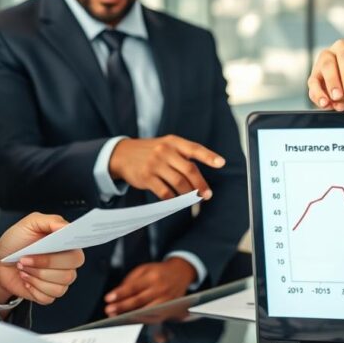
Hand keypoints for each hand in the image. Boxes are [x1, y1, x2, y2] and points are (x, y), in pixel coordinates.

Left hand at [0, 212, 84, 305]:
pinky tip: (26, 280)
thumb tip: (65, 227)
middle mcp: (66, 265)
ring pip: (58, 287)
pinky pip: (48, 297)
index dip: (66, 256)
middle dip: (43, 266)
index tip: (50, 249)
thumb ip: (50, 221)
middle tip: (25, 259)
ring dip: (35, 277)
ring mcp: (58, 281)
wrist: (0, 262)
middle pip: (68, 274)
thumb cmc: (15, 242)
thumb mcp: (30, 223)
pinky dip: (33, 289)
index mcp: (66, 247)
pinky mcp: (48, 294)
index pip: (77, 255)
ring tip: (23, 268)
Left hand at [102, 257, 196, 316]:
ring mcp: (166, 301)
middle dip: (122, 307)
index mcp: (153, 277)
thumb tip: (117, 294)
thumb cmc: (159, 272)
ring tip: (116, 317)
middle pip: (139, 301)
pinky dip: (140, 320)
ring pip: (145, 312)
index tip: (108, 298)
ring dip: (129, 316)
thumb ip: (131, 280)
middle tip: (109, 310)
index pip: (134, 287)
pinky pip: (152, 318)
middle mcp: (161, 289)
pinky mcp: (168, 310)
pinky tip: (129, 320)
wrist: (180, 274)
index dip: (120, 293)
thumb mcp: (144, 269)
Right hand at [109, 135, 224, 199]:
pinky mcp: (146, 177)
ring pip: (178, 183)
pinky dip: (173, 199)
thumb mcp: (166, 145)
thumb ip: (182, 156)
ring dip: (188, 194)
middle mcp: (164, 151)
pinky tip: (176, 201)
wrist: (122, 154)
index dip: (209, 156)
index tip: (221, 163)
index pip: (194, 148)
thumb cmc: (151, 151)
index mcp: (173, 142)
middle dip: (200, 184)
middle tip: (207, 195)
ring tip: (193, 199)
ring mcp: (155, 164)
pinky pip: (164, 192)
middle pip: (189, 169)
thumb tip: (200, 179)